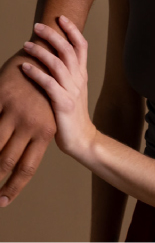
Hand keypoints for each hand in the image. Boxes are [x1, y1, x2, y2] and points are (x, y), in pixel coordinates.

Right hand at [0, 52, 56, 206]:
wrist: (47, 55)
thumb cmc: (45, 90)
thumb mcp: (45, 115)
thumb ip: (33, 137)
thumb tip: (17, 163)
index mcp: (45, 131)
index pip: (27, 167)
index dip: (13, 187)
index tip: (3, 202)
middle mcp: (30, 123)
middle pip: (6, 160)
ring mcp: (14, 111)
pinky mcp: (1, 98)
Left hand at [21, 17, 96, 160]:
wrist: (82, 139)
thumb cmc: (71, 116)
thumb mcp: (72, 91)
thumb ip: (65, 76)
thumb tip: (49, 60)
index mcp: (82, 74)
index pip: (81, 45)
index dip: (72, 30)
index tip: (61, 18)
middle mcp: (79, 79)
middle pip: (69, 50)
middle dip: (54, 35)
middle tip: (38, 25)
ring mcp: (72, 91)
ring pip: (58, 64)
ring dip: (42, 51)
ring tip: (27, 43)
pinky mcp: (63, 104)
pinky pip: (49, 84)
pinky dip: (37, 73)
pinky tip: (25, 66)